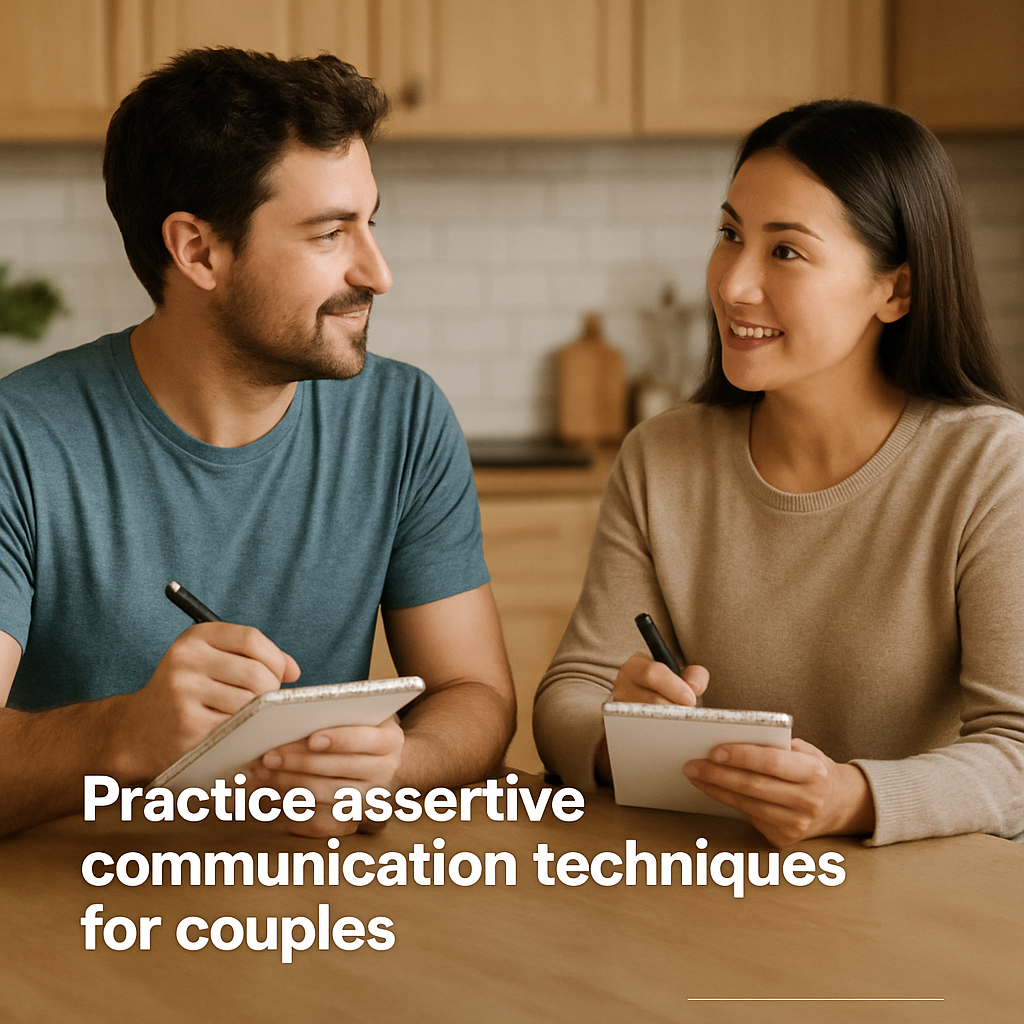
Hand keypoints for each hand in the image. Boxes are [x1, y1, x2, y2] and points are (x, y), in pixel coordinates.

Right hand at [114, 623, 300, 779]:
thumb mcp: (211, 661)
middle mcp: (185, 662)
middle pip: (257, 674)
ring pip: (251, 705)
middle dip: (271, 692)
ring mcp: (183, 695)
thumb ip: (255, 657)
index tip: (280, 674)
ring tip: (247, 718)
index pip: (251, 638)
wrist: (137, 731)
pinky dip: (247, 733)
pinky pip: (238, 729)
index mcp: (194, 639)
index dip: (275, 659)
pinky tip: (237, 734)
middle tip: (263, 703)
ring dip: (260, 715)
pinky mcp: (187, 728)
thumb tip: (294, 671)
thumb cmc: (188, 691)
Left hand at [253, 718, 404, 837]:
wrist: (387, 763)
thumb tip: (295, 717)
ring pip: (326, 795)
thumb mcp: (362, 716)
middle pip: (339, 769)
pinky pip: (322, 822)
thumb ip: (338, 715)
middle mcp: (384, 771)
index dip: (338, 740)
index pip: (364, 739)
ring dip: (290, 785)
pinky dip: (294, 812)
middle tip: (269, 756)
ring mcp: (370, 797)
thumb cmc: (363, 731)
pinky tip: (272, 798)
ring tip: (263, 775)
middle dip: (300, 762)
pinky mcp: (353, 818)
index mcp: (389, 741)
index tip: (312, 738)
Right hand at [596, 654, 710, 784]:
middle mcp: (623, 687)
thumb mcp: (681, 676)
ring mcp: (620, 710)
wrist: (646, 703)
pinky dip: (660, 739)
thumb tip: (694, 689)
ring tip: (684, 728)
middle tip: (690, 718)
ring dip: (669, 726)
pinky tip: (674, 740)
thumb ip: (694, 676)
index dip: (673, 687)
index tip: (691, 700)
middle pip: (650, 702)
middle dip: (674, 711)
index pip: (652, 674)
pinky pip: (642, 737)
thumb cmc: (667, 688)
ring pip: (645, 722)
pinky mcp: (623, 729)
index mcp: (635, 668)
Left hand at [682, 738, 875, 845]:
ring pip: (746, 804)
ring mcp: (796, 824)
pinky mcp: (784, 839)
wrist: (838, 805)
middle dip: (717, 774)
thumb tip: (731, 738)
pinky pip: (749, 816)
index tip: (713, 750)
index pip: (771, 762)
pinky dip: (727, 801)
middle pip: (753, 786)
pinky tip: (712, 789)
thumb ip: (775, 745)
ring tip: (695, 774)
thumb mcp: (804, 751)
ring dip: (715, 788)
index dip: (741, 756)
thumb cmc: (813, 769)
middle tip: (692, 763)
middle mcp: (808, 801)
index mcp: (814, 772)